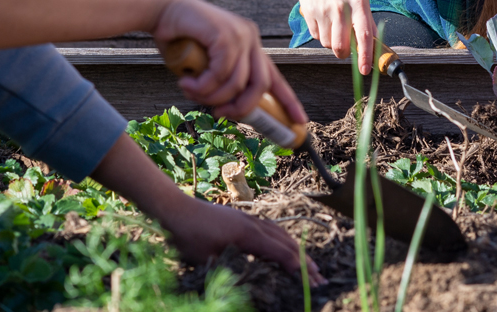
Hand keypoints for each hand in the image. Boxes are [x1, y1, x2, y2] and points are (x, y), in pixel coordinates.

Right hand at [152, 0, 306, 124]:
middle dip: (241, 108)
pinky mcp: (226, 34)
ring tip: (191, 92)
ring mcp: (240, 34)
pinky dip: (203, 86)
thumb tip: (227, 110)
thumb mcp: (207, 65)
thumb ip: (221, 82)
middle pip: (261, 85)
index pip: (275, 77)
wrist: (161, 11)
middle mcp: (250, 38)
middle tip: (219, 114)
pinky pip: (221, 73)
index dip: (288, 101)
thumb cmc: (180, 40)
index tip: (300, 120)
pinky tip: (187, 83)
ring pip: (238, 83)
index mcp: (250, 46)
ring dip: (212, 97)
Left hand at [167, 196, 325, 285]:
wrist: (175, 209)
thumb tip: (247, 285)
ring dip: (297, 251)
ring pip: (281, 235)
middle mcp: (254, 224)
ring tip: (310, 266)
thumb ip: (229, 271)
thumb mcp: (206, 260)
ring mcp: (249, 220)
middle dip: (305, 262)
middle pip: (286, 243)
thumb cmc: (187, 236)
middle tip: (321, 278)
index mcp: (248, 234)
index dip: (297, 268)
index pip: (280, 252)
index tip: (312, 282)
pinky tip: (285, 249)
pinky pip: (272, 230)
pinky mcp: (243, 219)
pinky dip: (284, 242)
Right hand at [297, 0, 376, 73]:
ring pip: (327, 43)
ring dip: (331, 41)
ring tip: (334, 25)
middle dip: (343, 54)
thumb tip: (373, 45)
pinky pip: (316, 35)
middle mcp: (341, 7)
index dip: (365, 56)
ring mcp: (323, 9)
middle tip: (345, 50)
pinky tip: (323, 18)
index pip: (364, 35)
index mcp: (359, 3)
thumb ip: (366, 20)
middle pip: (340, 46)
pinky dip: (321, 33)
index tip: (365, 70)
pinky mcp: (309, 11)